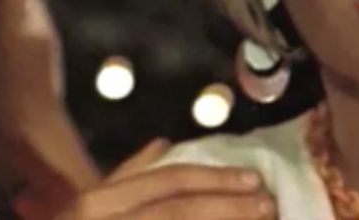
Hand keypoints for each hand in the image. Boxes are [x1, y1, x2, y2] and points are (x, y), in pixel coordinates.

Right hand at [57, 138, 275, 218]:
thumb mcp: (88, 209)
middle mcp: (99, 218)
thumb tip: (163, 145)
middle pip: (178, 208)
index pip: (166, 181)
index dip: (214, 178)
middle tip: (269, 205)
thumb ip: (125, 178)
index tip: (253, 180)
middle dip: (228, 205)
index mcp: (94, 202)